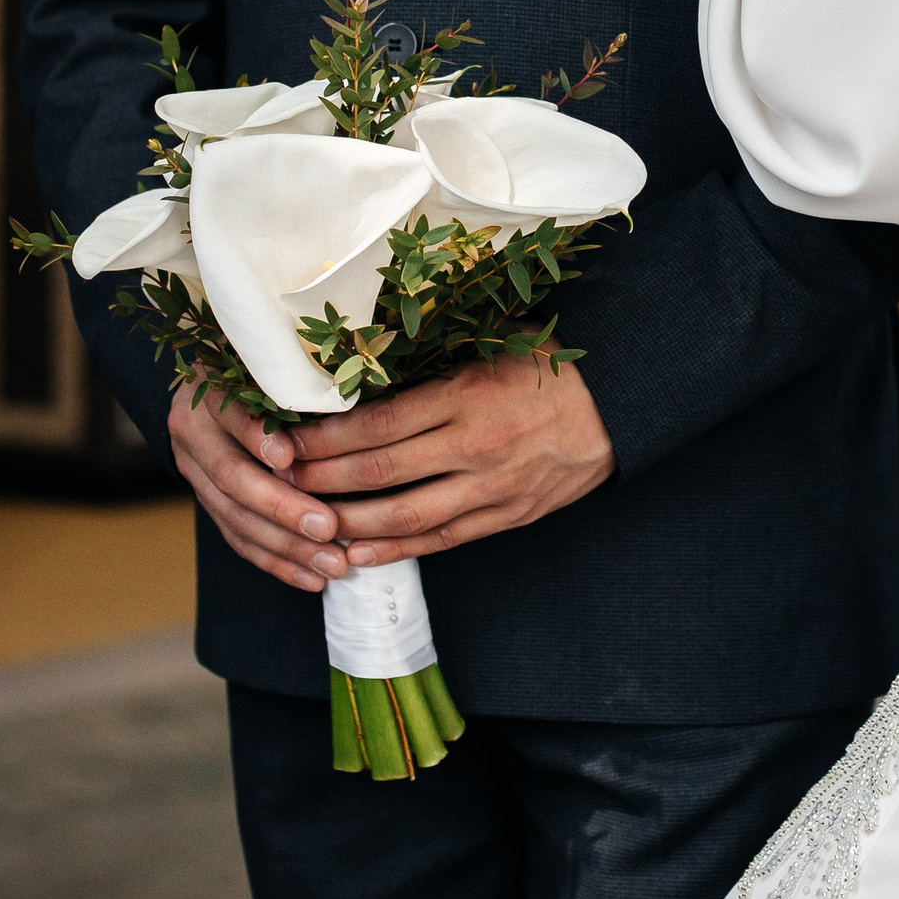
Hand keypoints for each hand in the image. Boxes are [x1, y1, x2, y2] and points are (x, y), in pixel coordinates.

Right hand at [168, 376, 349, 593]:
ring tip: (331, 565)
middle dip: (283, 508)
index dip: (256, 437)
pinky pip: (238, 539)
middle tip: (329, 529)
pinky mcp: (206, 502)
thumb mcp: (271, 368)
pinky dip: (277, 562)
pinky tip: (311, 579)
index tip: (289, 458)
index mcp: (208, 390)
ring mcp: (194, 471)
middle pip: (233, 477)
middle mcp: (193, 431)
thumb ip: (294, 388)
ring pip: (236, 518)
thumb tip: (350, 408)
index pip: (228, 414)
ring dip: (287, 547)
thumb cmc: (261, 372)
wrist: (207, 389)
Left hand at [286, 355, 615, 564]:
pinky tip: (355, 555)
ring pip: (402, 517)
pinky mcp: (504, 517)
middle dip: (319, 479)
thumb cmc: (551, 364)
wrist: (621, 405)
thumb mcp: (493, 344)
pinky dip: (392, 551)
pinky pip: (438, 541)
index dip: (324, 436)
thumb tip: (365, 359)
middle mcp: (473, 446)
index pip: (377, 423)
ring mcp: (489, 488)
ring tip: (303, 522)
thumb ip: (435, 358)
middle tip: (276, 479)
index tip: (286, 437)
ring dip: (346, 523)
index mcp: (466, 394)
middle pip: (378, 473)